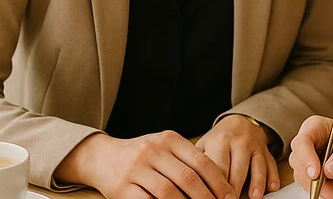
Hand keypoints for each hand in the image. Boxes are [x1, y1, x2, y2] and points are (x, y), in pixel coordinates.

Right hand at [55, 131, 235, 198]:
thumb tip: (218, 183)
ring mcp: (136, 168)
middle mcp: (153, 151)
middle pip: (188, 178)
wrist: (102, 156)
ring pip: (168, 192)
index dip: (218, 181)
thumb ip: (187, 160)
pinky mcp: (122, 187)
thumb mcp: (164, 148)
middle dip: (207, 197)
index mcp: (169, 139)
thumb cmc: (142, 155)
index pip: (201, 161)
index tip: (230, 196)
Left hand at [195, 115, 279, 198]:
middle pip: (237, 168)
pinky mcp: (266, 151)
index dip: (215, 185)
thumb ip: (198, 163)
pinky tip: (271, 188)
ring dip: (256, 183)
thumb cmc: (218, 139)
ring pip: (257, 165)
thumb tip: (188, 185)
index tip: (212, 198)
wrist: (240, 121)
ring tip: (254, 197)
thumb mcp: (205, 145)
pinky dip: (272, 176)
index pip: (218, 167)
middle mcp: (239, 142)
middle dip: (234, 188)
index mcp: (220, 141)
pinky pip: (271, 163)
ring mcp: (255, 146)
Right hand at [289, 116, 332, 198]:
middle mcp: (310, 142)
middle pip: (298, 161)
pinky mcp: (314, 173)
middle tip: (332, 188)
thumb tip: (329, 170)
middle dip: (314, 179)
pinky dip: (326, 191)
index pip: (302, 141)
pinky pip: (312, 186)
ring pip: (303, 177)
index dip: (306, 158)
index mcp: (317, 126)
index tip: (316, 174)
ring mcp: (310, 158)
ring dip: (322, 187)